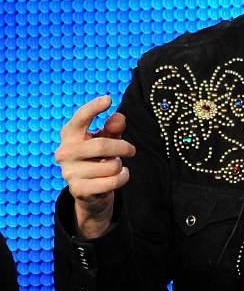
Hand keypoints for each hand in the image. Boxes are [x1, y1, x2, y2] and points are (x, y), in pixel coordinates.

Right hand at [54, 95, 136, 237]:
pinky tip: (120, 175)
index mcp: (69, 134)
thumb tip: (119, 118)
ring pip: (110, 166)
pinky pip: (112, 181)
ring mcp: (69, 172)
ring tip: (115, 165)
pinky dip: (122, 177)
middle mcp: (64, 152)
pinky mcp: (78, 190)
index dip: (93, 107)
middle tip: (132, 150)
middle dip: (123, 147)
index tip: (108, 99)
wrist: (90, 190)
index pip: (80, 118)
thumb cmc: (98, 156)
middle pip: (102, 145)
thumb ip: (113, 128)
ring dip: (119, 165)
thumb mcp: (107, 138)